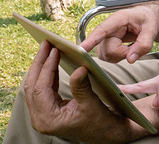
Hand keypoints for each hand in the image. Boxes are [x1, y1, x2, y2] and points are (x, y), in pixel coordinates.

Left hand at [24, 41, 141, 142]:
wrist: (107, 133)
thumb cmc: (100, 122)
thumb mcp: (91, 103)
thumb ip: (81, 86)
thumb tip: (79, 68)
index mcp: (48, 120)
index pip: (40, 89)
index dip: (46, 67)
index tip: (53, 51)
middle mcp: (41, 119)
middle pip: (32, 86)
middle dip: (39, 63)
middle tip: (46, 44)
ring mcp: (43, 115)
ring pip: (34, 86)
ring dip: (41, 67)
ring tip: (48, 49)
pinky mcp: (48, 110)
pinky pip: (42, 88)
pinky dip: (47, 74)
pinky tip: (52, 62)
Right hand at [81, 5, 158, 62]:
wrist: (146, 17)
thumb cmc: (148, 19)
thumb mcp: (152, 29)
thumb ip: (144, 44)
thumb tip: (130, 60)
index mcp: (118, 19)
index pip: (102, 30)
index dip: (91, 40)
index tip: (81, 49)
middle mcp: (108, 28)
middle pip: (107, 50)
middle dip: (122, 53)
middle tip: (136, 47)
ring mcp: (105, 37)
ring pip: (105, 55)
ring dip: (120, 55)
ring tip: (131, 46)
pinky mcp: (105, 44)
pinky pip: (107, 57)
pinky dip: (118, 57)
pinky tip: (126, 49)